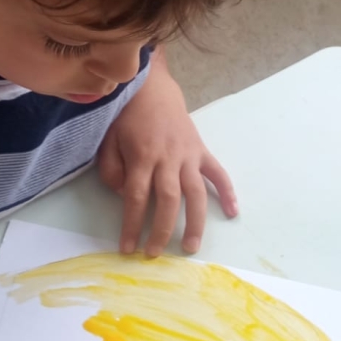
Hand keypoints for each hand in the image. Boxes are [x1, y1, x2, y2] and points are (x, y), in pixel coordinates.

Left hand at [97, 53, 236, 257]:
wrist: (151, 87)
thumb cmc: (125, 116)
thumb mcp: (108, 140)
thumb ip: (112, 170)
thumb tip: (125, 197)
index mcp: (142, 156)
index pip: (135, 197)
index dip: (131, 225)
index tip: (127, 248)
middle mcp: (167, 158)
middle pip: (167, 200)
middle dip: (161, 230)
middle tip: (155, 254)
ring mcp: (188, 154)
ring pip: (195, 193)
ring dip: (195, 222)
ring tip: (191, 247)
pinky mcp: (201, 150)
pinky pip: (218, 173)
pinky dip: (227, 192)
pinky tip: (232, 212)